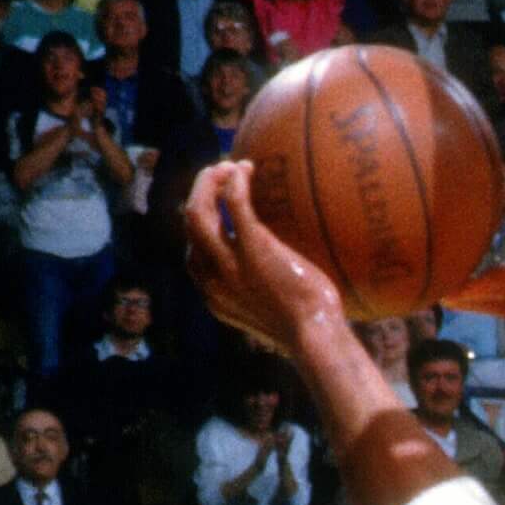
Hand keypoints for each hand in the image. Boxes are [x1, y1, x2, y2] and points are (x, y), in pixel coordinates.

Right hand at [184, 161, 346, 354]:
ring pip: (198, 212)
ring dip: (208, 183)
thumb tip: (272, 275)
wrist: (315, 337)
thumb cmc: (307, 329)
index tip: (217, 206)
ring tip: (228, 166)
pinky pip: (234, 205)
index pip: (193, 250)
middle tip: (217, 174)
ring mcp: (229, 264)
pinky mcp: (254, 249)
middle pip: (188, 225)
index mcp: (213, 294)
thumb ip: (258, 294)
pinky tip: (245, 169)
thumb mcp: (271, 314)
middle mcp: (210, 278)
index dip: (202, 223)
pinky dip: (234, 183)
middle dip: (198, 194)